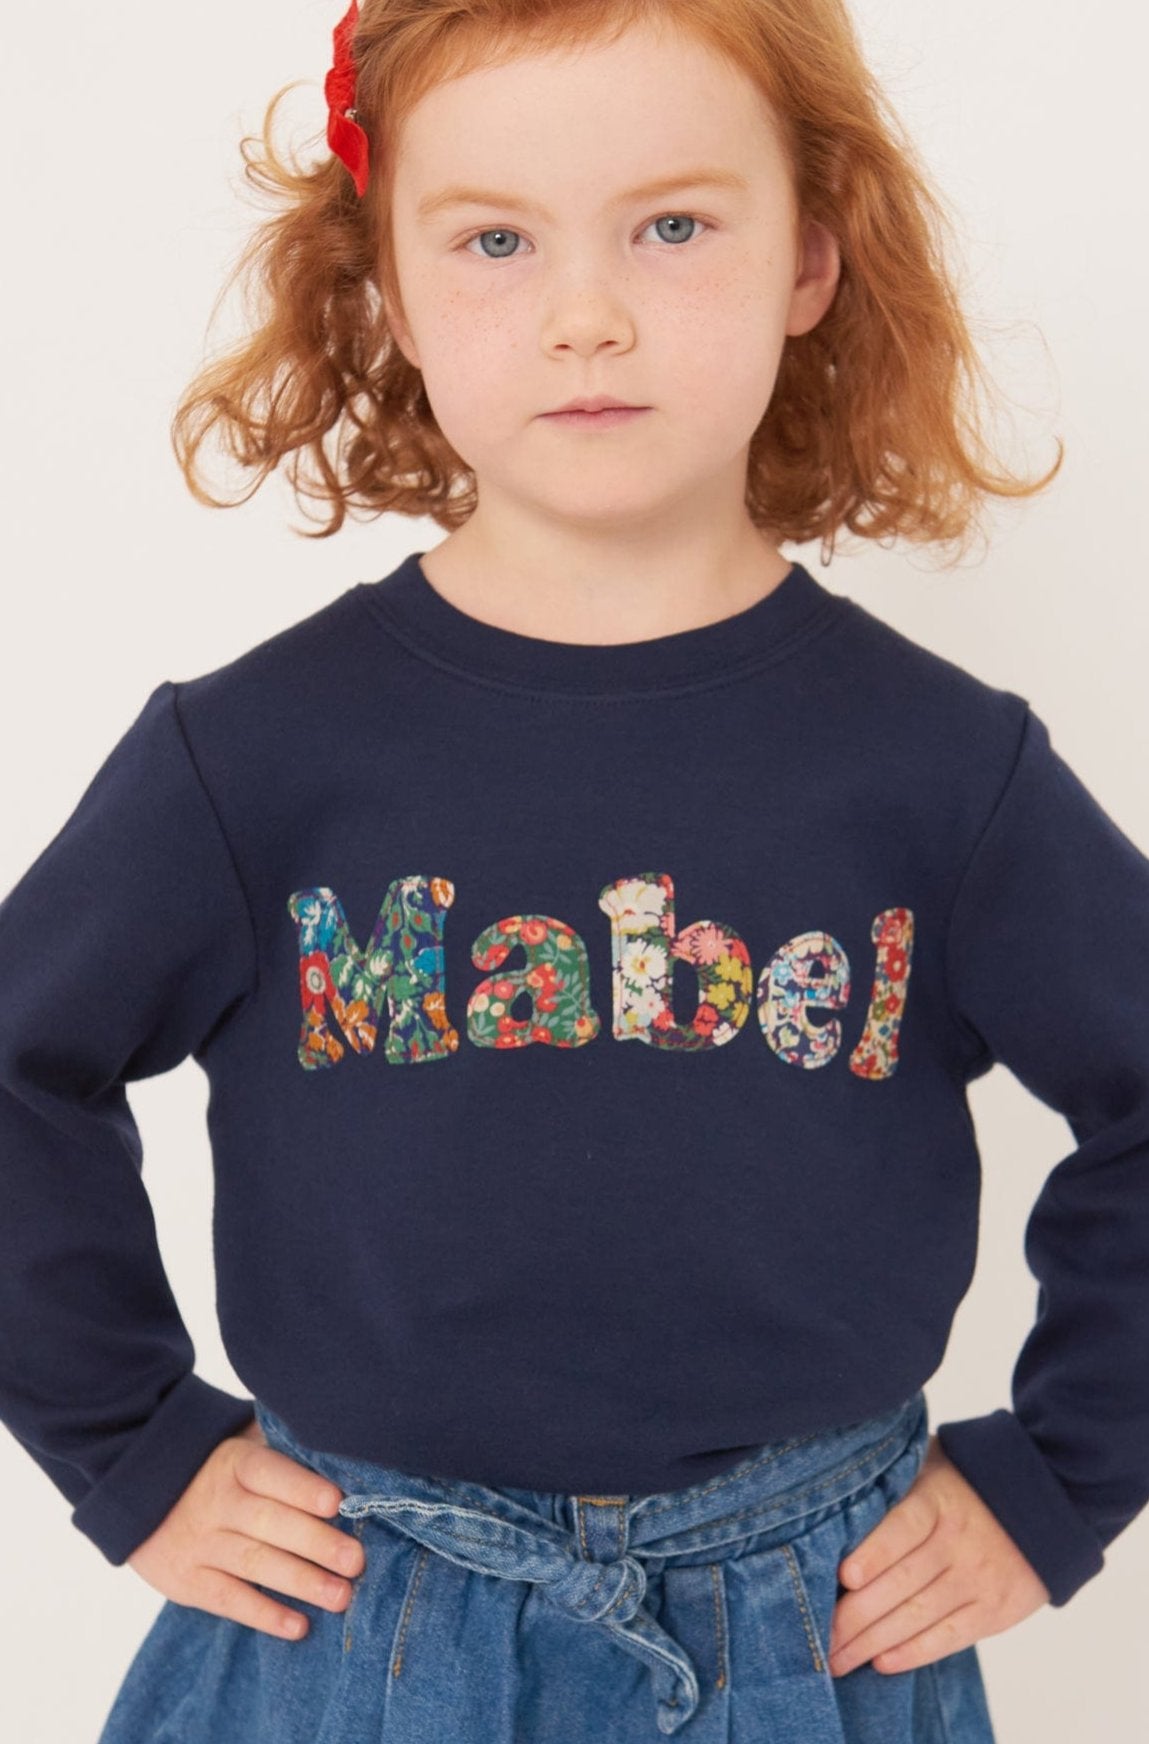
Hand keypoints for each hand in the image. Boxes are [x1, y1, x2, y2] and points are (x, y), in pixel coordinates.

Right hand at [126, 1415, 365, 1640]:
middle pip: (270, 1524)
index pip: (270, 1473)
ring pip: (255, 1564)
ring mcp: (200, 1544)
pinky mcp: (187, 1582)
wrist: (139, 1493)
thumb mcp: (240, 1444)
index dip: (302, 1488)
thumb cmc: (216, 1469)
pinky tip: (299, 1626)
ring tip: (340, 1597)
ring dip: (301, 1582)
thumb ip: (282, 1448)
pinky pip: (229, 1601)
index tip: (337, 1503)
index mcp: (234, 1463)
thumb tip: (340, 1456)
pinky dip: (265, 1615)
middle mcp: (216, 1503)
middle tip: (356, 1561)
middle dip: (316, 1543)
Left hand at [826, 1431, 1050, 1676]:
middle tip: (818, 1640)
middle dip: (853, 1617)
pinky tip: (881, 1662)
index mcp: (939, 1500)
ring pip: (917, 1616)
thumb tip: (837, 1496)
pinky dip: (914, 1652)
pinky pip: (949, 1636)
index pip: (904, 1527)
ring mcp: (977, 1579)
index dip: (874, 1553)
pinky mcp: (994, 1610)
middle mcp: (959, 1542)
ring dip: (871, 1643)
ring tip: (836, 1659)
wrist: (1045, 1502)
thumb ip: (894, 1481)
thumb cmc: (966, 1480)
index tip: (843, 1577)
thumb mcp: (931, 1462)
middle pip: (901, 1583)